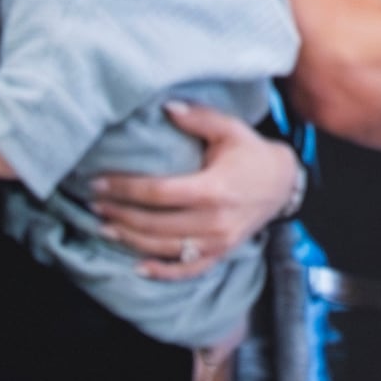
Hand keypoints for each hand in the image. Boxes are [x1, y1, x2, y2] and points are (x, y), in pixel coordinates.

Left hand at [88, 104, 298, 279]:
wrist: (285, 184)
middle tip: (95, 204)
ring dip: (129, 240)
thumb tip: (165, 108)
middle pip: (153, 223)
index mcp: (214, 188)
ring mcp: (218, 242)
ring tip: (105, 228)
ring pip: (162, 247)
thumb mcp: (231, 129)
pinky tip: (137, 266)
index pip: (157, 192)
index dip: (124, 189)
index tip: (99, 183)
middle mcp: (214, 220)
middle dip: (119, 214)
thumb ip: (198, 119)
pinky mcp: (221, 254)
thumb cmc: (253, 154)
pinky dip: (161, 271)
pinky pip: (186, 269)